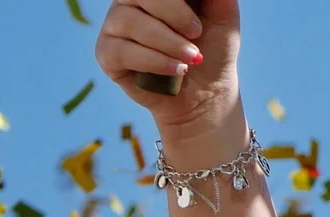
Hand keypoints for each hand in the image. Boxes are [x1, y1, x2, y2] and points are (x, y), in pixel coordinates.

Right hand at [95, 0, 241, 138]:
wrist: (207, 93)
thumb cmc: (213, 50)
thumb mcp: (223, 15)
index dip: (174, 2)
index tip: (197, 22)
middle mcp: (129, 2)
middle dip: (174, 14)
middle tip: (197, 34)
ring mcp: (114, 25)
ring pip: (130, 22)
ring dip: (168, 43)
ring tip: (191, 59)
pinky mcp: (106, 54)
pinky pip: (123, 51)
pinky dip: (155, 62)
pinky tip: (176, 71)